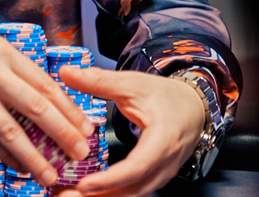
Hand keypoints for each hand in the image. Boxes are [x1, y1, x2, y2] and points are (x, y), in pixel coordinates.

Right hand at [0, 36, 94, 186]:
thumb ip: (14, 82)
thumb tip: (52, 113)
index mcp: (4, 52)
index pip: (46, 82)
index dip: (69, 108)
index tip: (87, 128)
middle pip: (38, 104)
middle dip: (63, 132)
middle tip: (81, 152)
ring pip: (15, 129)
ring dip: (37, 156)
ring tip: (52, 174)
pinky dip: (10, 158)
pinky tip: (22, 169)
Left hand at [56, 66, 206, 195]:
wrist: (193, 107)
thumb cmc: (166, 96)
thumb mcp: (132, 84)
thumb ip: (99, 81)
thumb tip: (66, 73)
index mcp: (162, 139)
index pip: (137, 166)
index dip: (111, 179)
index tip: (85, 184)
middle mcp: (164, 164)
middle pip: (131, 189)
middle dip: (98, 196)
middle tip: (65, 195)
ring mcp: (161, 175)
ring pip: (130, 195)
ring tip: (69, 195)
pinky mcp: (154, 179)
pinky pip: (131, 192)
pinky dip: (109, 195)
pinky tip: (87, 193)